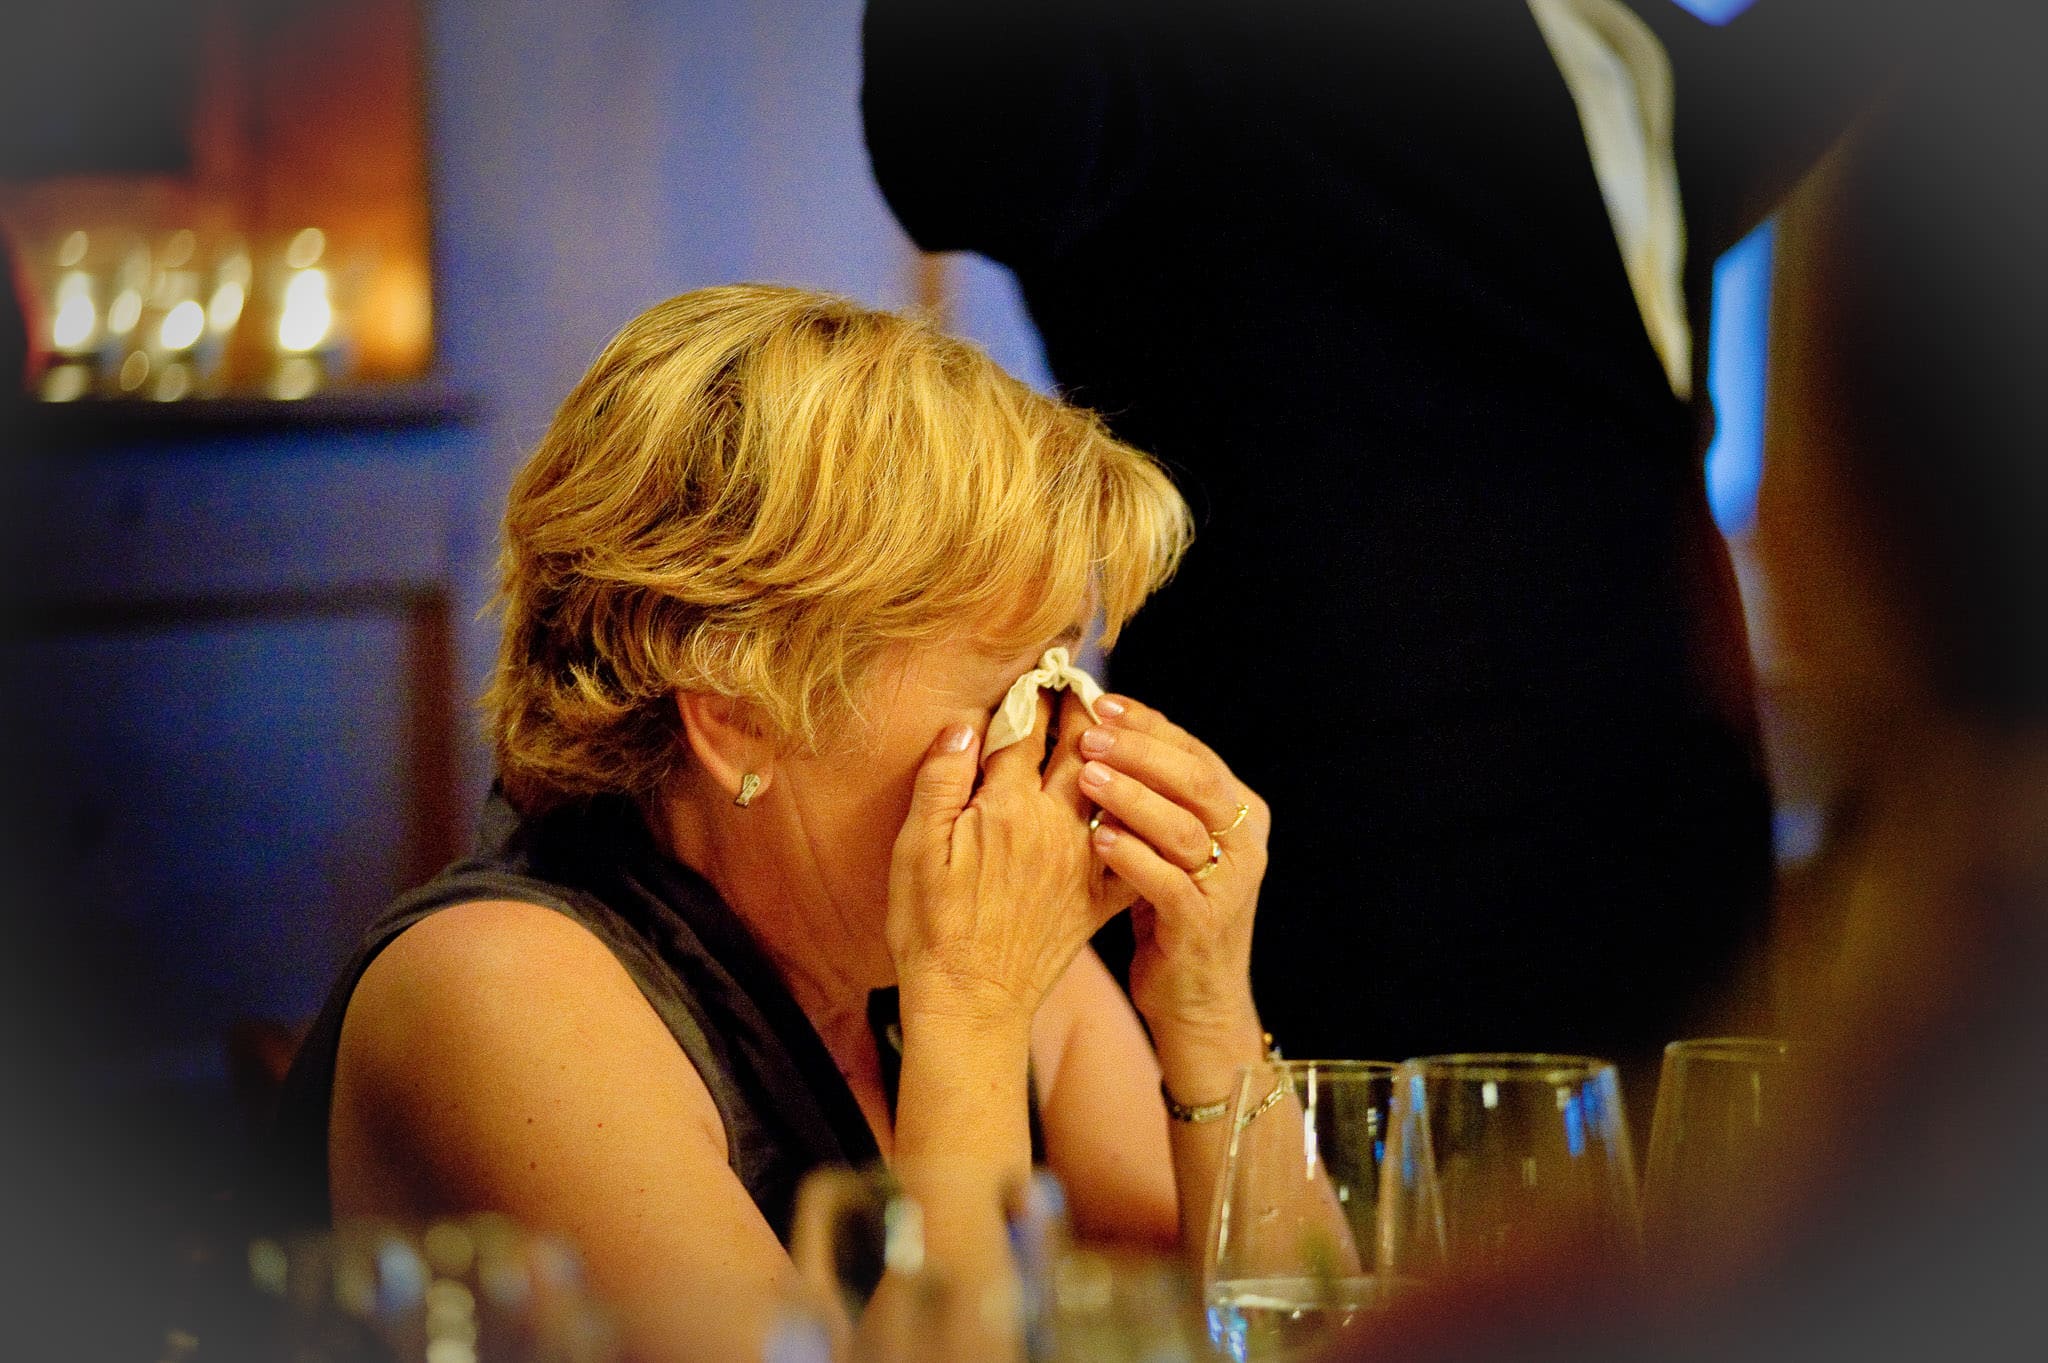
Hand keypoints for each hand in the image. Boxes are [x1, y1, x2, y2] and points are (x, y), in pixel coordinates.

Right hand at [886, 690, 1126, 1029]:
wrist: (969, 1003)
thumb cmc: (930, 927)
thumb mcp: (917, 849)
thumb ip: (942, 781)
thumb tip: (963, 723)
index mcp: (1007, 809)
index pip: (1025, 731)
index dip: (1032, 693)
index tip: (1039, 667)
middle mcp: (1054, 827)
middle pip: (1079, 750)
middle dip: (1081, 710)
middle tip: (1081, 681)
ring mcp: (1082, 862)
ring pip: (1111, 789)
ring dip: (1114, 753)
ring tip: (1114, 727)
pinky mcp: (1097, 897)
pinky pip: (1129, 846)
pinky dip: (1136, 816)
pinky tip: (1137, 800)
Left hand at [1077, 695, 1268, 1037]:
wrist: (1196, 999)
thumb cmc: (1170, 909)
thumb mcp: (1170, 844)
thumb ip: (1154, 793)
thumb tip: (1102, 724)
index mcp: (1240, 811)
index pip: (1194, 751)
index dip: (1147, 725)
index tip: (1099, 703)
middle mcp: (1245, 843)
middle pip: (1195, 780)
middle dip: (1139, 752)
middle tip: (1087, 734)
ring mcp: (1229, 886)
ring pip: (1183, 828)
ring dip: (1132, 797)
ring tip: (1086, 778)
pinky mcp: (1204, 926)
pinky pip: (1168, 882)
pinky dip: (1132, 857)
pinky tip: (1096, 838)